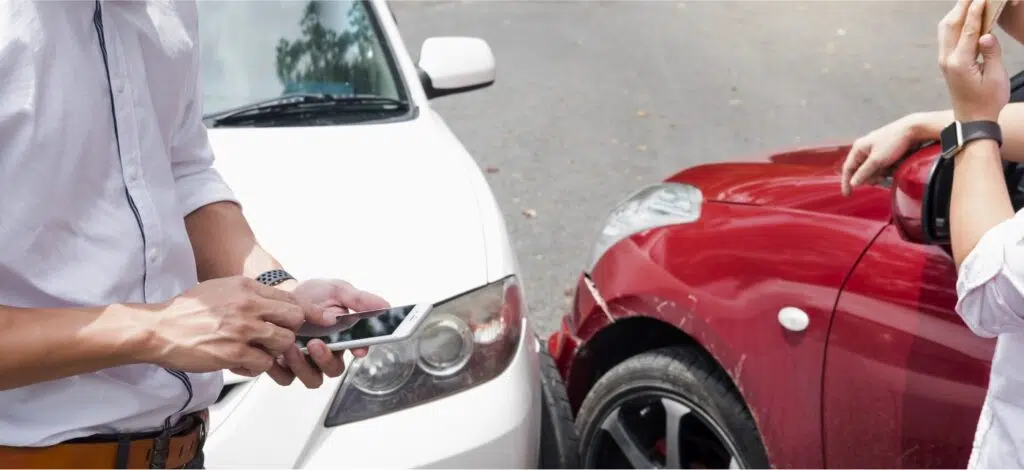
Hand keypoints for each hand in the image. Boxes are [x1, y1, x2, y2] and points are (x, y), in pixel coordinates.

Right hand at [144, 276, 312, 375]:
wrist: (159, 329)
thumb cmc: (188, 311)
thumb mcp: (223, 288)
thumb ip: (252, 295)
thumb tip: (278, 303)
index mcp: (247, 288)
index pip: (291, 299)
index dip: (308, 313)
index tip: (322, 320)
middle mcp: (248, 305)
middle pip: (294, 320)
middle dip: (290, 332)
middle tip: (276, 338)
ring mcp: (241, 329)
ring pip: (283, 343)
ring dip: (274, 351)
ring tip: (256, 350)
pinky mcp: (233, 352)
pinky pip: (264, 364)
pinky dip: (257, 366)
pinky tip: (242, 361)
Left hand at [266, 279, 389, 387]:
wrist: (282, 294)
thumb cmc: (313, 294)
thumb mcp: (337, 290)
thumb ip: (359, 299)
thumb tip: (385, 305)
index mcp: (344, 338)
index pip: (358, 350)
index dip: (359, 350)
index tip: (357, 347)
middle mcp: (327, 354)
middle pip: (334, 370)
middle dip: (326, 360)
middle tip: (316, 343)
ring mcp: (306, 362)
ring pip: (312, 379)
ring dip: (303, 366)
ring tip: (292, 346)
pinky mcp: (285, 367)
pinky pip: (286, 378)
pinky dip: (281, 370)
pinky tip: (277, 354)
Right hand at [840, 114, 924, 195]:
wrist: (913, 130)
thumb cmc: (893, 142)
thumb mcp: (877, 160)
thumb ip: (863, 173)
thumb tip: (852, 183)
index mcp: (858, 148)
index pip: (848, 168)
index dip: (846, 182)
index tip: (848, 194)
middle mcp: (864, 149)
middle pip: (861, 171)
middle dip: (870, 177)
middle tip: (881, 178)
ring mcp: (875, 151)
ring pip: (873, 170)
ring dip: (881, 173)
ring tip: (891, 170)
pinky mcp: (885, 152)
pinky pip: (882, 166)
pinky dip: (888, 169)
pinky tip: (895, 166)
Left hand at [939, 0, 1009, 121]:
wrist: (972, 120)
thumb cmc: (988, 101)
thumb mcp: (996, 77)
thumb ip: (992, 53)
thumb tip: (987, 34)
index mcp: (960, 62)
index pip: (967, 30)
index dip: (975, 10)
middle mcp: (947, 59)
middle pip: (950, 25)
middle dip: (962, 6)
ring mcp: (944, 61)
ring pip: (945, 29)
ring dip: (955, 12)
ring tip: (968, 0)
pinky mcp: (946, 62)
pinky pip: (946, 36)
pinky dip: (954, 23)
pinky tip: (963, 15)